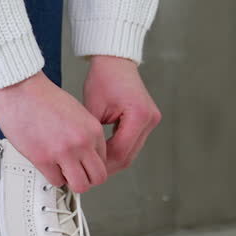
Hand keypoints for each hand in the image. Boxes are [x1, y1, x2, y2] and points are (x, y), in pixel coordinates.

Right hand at [0, 72, 107, 192]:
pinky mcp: (43, 159)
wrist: (20, 88)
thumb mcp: (76, 112)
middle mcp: (82, 142)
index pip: (104, 160)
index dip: (92, 165)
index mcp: (92, 129)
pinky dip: (52, 177)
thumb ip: (83, 133)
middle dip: (87, 179)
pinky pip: (56, 181)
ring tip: (63, 174)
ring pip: (80, 185)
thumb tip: (83, 152)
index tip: (83, 165)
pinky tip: (48, 167)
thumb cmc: (42, 96)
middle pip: (98, 177)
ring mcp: (64, 152)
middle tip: (77, 175)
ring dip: (71, 182)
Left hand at [83, 56, 161, 173]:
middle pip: (128, 156)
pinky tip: (103, 154)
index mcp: (139, 115)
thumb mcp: (93, 108)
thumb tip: (84, 158)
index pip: (120, 152)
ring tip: (94, 165)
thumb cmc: (104, 78)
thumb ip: (92, 136)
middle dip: (108, 166)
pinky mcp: (147, 121)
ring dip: (113, 160)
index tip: (88, 168)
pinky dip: (118, 150)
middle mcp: (149, 119)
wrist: (115, 63)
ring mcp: (151, 121)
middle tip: (90, 172)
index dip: (103, 164)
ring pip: (131, 152)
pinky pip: (132, 143)